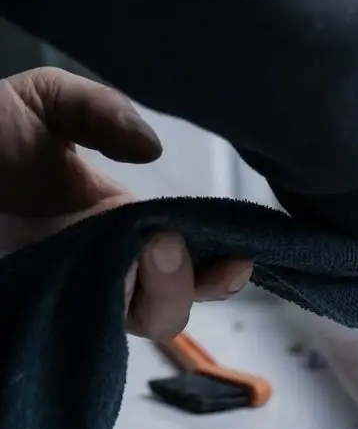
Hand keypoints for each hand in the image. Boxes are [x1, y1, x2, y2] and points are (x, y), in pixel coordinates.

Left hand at [0, 67, 251, 339]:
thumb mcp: (47, 102)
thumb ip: (101, 112)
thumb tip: (153, 151)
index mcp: (123, 227)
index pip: (191, 264)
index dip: (222, 269)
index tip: (241, 253)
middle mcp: (109, 267)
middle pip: (173, 306)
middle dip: (192, 283)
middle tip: (169, 240)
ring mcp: (77, 290)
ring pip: (143, 321)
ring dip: (164, 293)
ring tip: (151, 246)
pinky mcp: (46, 305)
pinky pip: (94, 325)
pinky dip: (115, 309)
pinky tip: (117, 273)